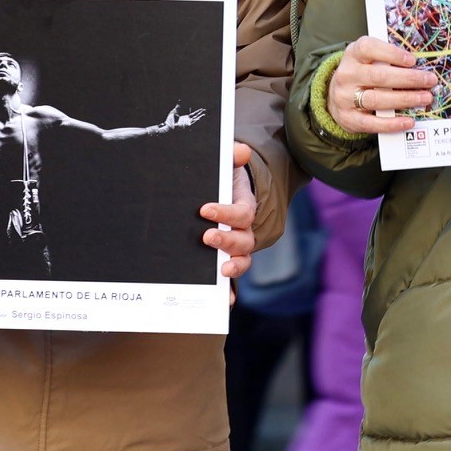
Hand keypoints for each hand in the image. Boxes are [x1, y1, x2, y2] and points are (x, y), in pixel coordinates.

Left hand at [157, 102, 205, 131]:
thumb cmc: (170, 121)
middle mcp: (188, 121)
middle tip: (205, 110)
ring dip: (200, 117)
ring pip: (196, 120)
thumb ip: (178, 106)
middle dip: (200, 114)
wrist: (168, 127)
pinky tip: (200, 118)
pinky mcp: (187, 126)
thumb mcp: (175, 112)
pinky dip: (197, 121)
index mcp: (185, 118)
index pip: (193, 114)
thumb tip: (179, 100)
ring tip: (204, 114)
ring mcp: (188, 124)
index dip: (198, 111)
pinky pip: (193, 123)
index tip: (202, 109)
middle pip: (196, 116)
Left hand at [201, 142, 257, 289]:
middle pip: (244, 241)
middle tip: (207, 237)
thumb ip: (232, 156)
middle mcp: (245, 231)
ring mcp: (237, 249)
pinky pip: (232, 279)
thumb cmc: (223, 180)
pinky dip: (230, 291)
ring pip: (242, 261)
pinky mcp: (227, 260)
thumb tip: (241, 150)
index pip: (242, 214)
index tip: (206, 210)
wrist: (223, 193)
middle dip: (227, 241)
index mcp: (245, 207)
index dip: (226, 213)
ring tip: (221, 270)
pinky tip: (224, 300)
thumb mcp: (226, 166)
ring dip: (233, 267)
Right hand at [327, 36, 437, 133]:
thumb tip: (418, 66)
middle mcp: (346, 75)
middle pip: (378, 76)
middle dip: (408, 79)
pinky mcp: (348, 118)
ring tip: (425, 98)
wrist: (335, 96)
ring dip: (405, 99)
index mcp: (353, 54)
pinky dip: (392, 123)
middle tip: (429, 80)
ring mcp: (345, 98)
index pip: (369, 48)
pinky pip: (372, 123)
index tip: (412, 60)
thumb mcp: (367, 59)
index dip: (392, 53)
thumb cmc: (361, 74)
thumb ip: (386, 59)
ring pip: (377, 99)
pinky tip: (409, 121)